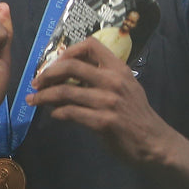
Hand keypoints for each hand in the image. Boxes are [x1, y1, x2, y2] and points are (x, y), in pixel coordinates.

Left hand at [28, 37, 178, 163]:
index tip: (55, 62)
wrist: (154, 143)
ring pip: (65, 92)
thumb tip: (65, 73)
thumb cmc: (135, 114)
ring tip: (33, 100)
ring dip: (44, 96)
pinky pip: (70, 113)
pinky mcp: (103, 122)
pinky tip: (54, 114)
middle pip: (71, 66)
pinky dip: (57, 113)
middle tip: (35, 83)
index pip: (91, 45)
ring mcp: (108, 101)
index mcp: (119, 69)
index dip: (69, 51)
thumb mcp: (125, 88)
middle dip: (47, 74)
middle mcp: (113, 81)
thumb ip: (101, 78)